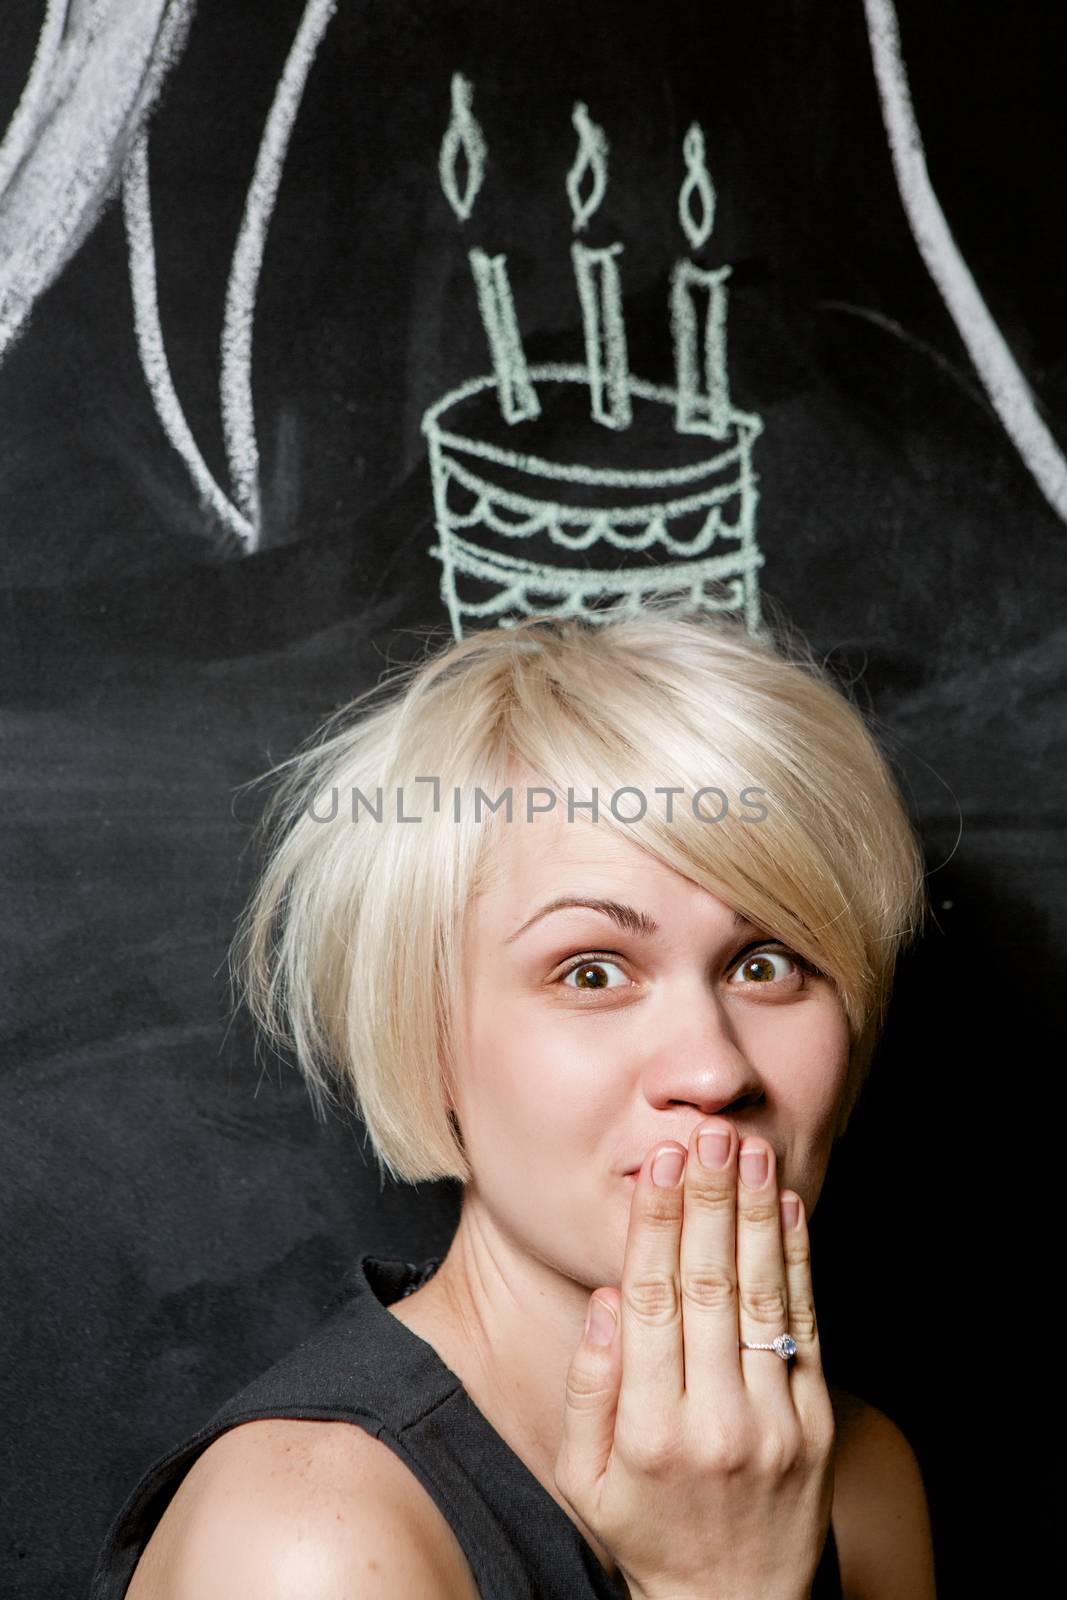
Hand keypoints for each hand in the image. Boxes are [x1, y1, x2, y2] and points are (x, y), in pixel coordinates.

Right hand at [553, 1120, 835, 1599]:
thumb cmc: (646, 1529)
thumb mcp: (583, 1476)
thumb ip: (587, 1388)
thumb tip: (608, 1299)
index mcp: (645, 1431)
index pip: (650, 1301)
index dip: (654, 1225)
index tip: (656, 1166)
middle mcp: (711, 1422)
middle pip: (708, 1286)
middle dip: (706, 1201)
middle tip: (704, 1136)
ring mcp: (771, 1422)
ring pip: (761, 1296)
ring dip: (754, 1214)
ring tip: (746, 1151)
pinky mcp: (815, 1423)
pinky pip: (804, 1327)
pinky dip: (797, 1261)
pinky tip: (786, 1209)